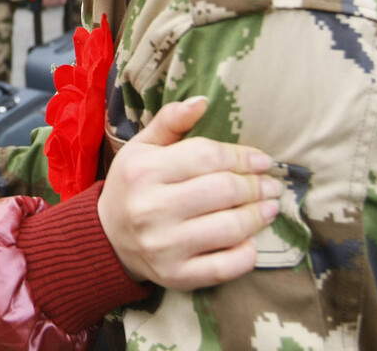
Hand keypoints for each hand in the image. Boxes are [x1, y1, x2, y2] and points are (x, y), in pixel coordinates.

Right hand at [98, 96, 280, 290]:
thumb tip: (202, 100)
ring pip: (229, 228)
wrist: (107, 237)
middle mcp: (150, 208)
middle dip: (255, 186)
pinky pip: (224, 267)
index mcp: (143, 170)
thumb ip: (171, 121)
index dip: (242, 157)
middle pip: (223, 191)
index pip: (206, 156)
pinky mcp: (175, 275)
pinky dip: (246, 253)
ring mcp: (163, 245)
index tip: (262, 161)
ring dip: (258, 216)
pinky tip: (251, 240)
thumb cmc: (132, 185)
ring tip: (269, 208)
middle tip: (270, 185)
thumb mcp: (142, 148)